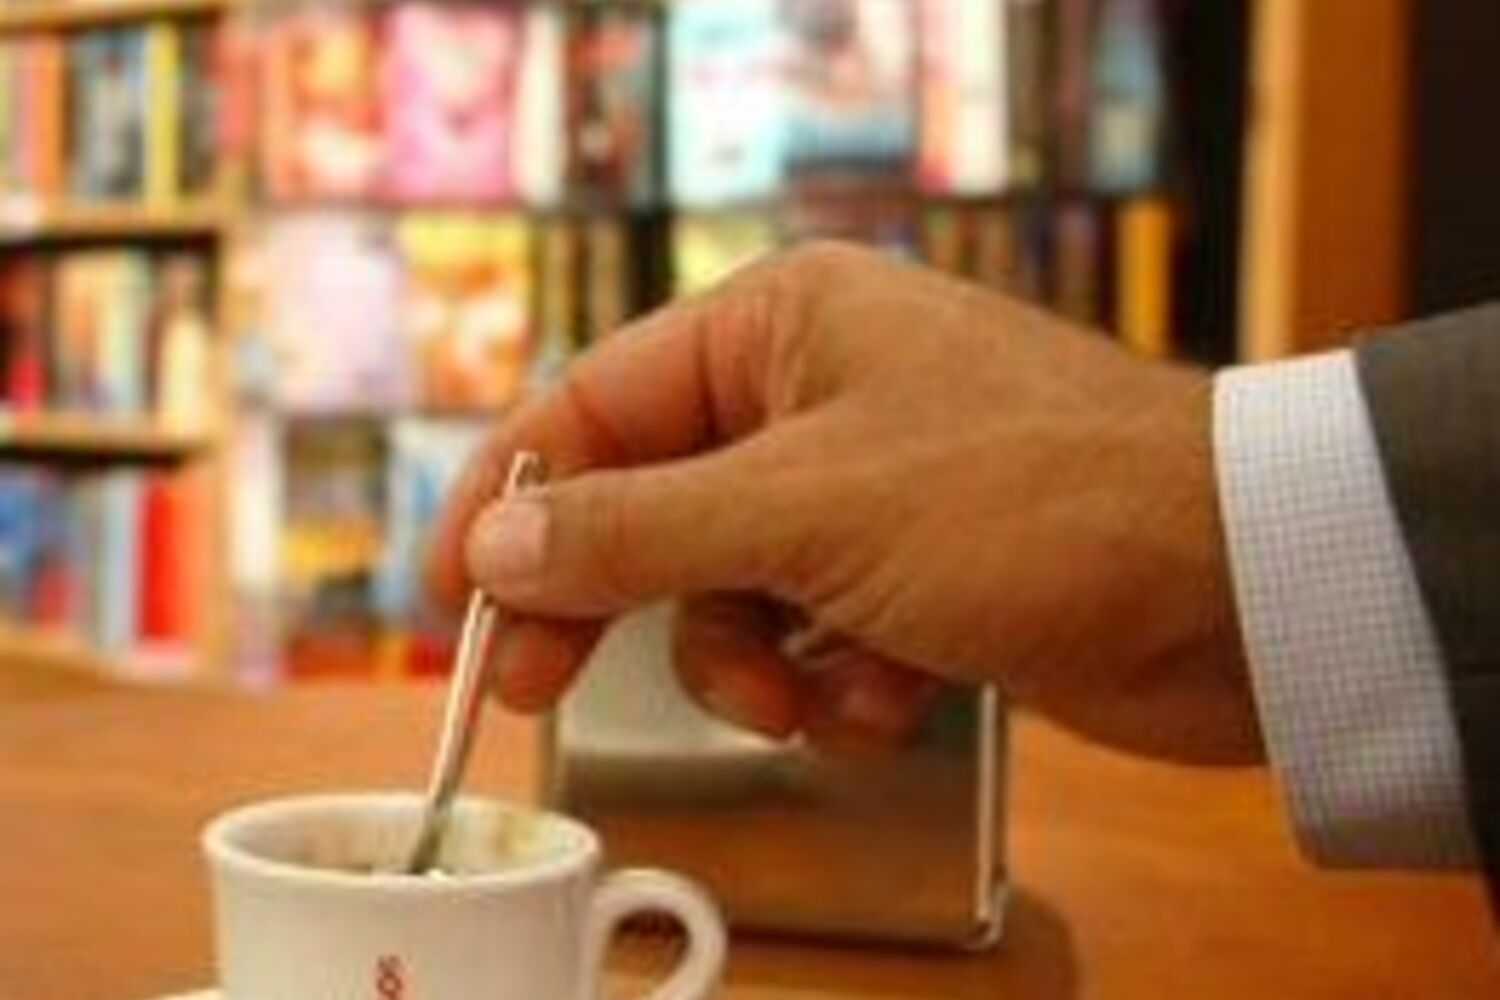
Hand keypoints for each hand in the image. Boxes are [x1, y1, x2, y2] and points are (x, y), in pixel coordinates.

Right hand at [427, 243, 1258, 763]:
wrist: (1236, 589)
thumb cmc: (1024, 504)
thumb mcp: (802, 512)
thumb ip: (634, 530)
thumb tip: (497, 541)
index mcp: (779, 326)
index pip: (592, 408)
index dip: (508, 506)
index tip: (448, 601)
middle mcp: (816, 391)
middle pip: (651, 506)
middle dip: (615, 605)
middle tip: (536, 690)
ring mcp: (868, 485)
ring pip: (733, 589)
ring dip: (751, 663)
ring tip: (803, 695)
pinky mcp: (917, 572)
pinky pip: (817, 634)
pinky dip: (837, 683)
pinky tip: (892, 694)